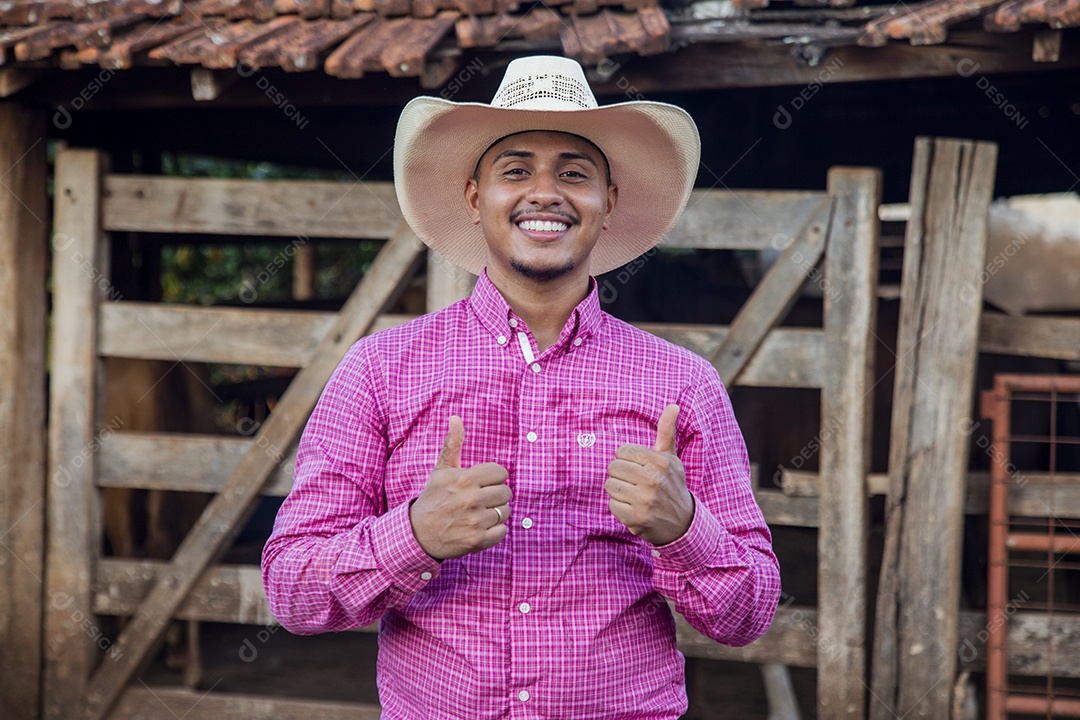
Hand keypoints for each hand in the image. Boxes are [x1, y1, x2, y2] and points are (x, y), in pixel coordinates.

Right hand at [409, 416, 511, 559]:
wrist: (417, 534)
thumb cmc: (433, 499)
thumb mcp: (441, 471)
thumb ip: (453, 444)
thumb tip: (455, 418)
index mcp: (465, 479)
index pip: (501, 473)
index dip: (492, 478)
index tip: (480, 484)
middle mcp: (472, 499)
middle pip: (506, 492)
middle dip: (494, 496)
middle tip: (478, 501)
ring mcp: (476, 521)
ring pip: (506, 511)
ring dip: (494, 514)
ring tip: (476, 515)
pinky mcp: (478, 540)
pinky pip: (503, 531)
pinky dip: (494, 531)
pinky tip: (478, 527)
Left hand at [605, 404, 693, 545]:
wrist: (682, 523)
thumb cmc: (671, 485)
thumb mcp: (671, 458)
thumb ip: (666, 432)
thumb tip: (673, 405)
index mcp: (661, 461)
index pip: (623, 451)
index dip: (627, 459)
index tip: (639, 468)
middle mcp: (654, 480)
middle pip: (613, 467)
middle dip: (621, 475)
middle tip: (636, 483)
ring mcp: (645, 500)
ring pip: (610, 485)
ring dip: (618, 491)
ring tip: (634, 495)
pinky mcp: (636, 518)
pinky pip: (611, 504)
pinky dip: (619, 507)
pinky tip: (634, 508)